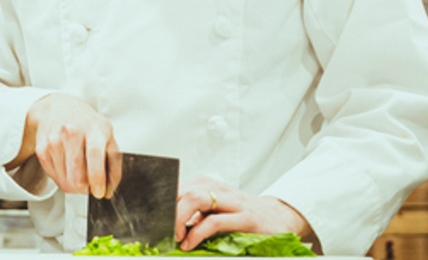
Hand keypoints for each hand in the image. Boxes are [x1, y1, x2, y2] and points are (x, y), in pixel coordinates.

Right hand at [7, 93, 121, 198]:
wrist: (56, 108)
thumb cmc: (86, 124)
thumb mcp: (108, 135)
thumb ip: (113, 162)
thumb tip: (109, 189)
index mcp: (93, 128)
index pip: (95, 154)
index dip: (97, 177)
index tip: (99, 192)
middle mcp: (72, 132)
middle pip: (77, 176)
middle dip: (86, 188)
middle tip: (91, 186)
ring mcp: (54, 141)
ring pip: (65, 182)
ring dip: (75, 186)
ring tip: (80, 173)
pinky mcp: (42, 150)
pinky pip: (55, 179)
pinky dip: (64, 180)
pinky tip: (68, 168)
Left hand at [174, 177, 314, 251]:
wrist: (277, 218)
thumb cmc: (241, 215)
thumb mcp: (213, 209)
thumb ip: (192, 213)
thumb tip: (166, 225)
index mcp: (206, 184)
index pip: (175, 186)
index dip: (160, 201)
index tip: (150, 218)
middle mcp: (217, 188)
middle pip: (182, 191)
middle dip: (167, 211)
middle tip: (161, 230)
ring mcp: (232, 201)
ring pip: (196, 199)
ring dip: (179, 218)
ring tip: (175, 237)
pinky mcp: (245, 217)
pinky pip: (215, 222)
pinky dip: (197, 233)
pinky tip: (190, 244)